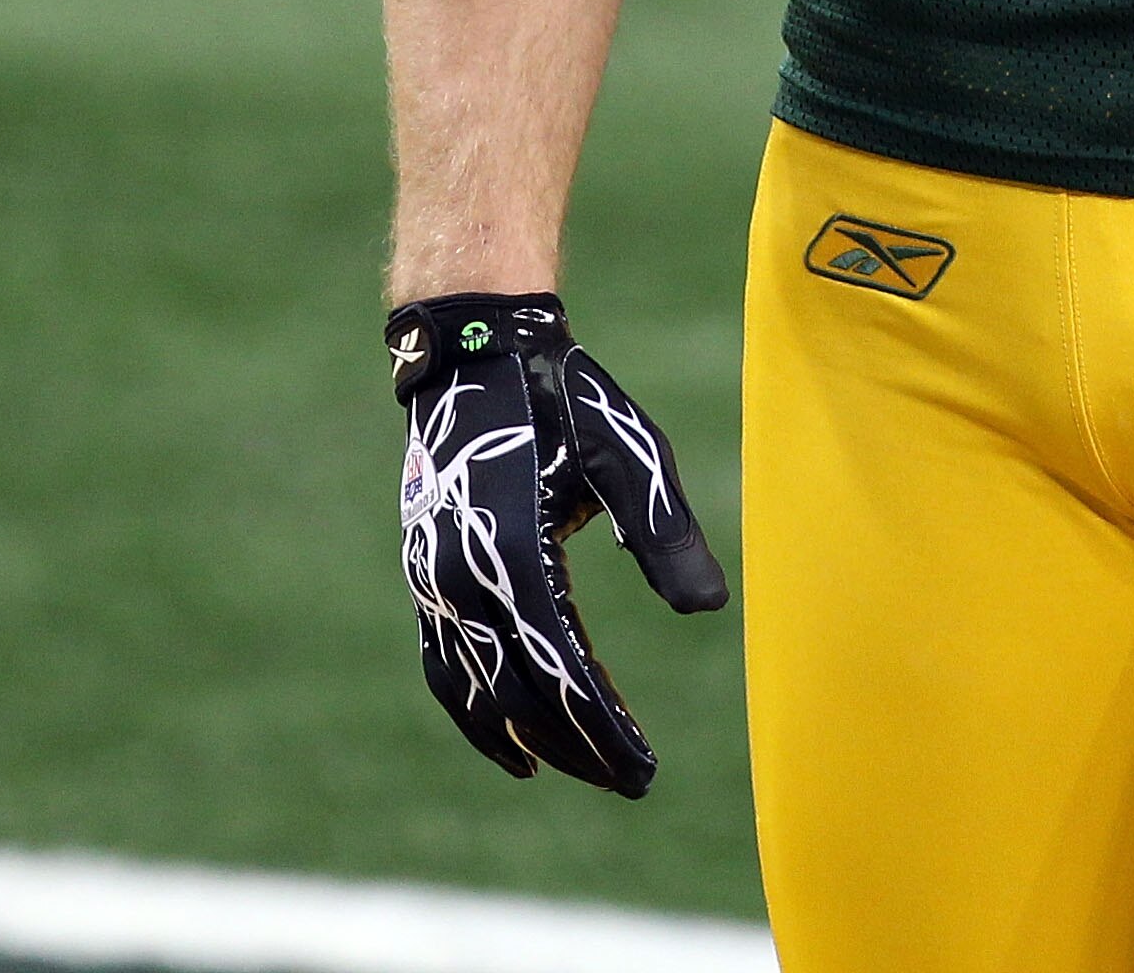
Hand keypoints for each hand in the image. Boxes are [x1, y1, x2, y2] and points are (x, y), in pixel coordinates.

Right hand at [388, 293, 730, 796]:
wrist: (475, 351)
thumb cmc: (562, 398)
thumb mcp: (626, 451)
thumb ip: (662, 530)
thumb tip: (708, 608)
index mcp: (512, 548)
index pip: (562, 666)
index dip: (602, 727)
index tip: (644, 770)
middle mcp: (462, 576)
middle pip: (518, 692)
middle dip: (575, 746)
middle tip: (631, 783)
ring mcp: (434, 581)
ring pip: (474, 690)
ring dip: (526, 738)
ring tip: (579, 772)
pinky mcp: (425, 577)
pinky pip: (445, 665)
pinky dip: (474, 714)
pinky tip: (512, 744)